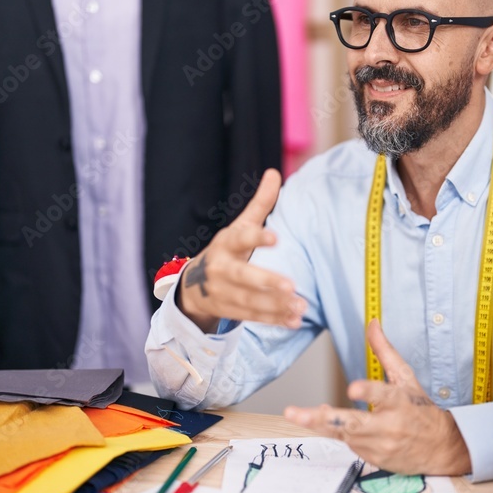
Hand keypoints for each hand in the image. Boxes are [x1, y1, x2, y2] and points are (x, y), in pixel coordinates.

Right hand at [177, 169, 306, 332]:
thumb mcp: (238, 227)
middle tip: (291, 285)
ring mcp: (223, 293)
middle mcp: (221, 269)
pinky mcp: (230, 311)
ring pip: (250, 301)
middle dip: (266, 282)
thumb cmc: (226, 250)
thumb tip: (274, 172)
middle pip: (243, 277)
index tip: (275, 237)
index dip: (257, 238)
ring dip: (275, 306)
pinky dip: (274, 320)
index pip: (241, 239)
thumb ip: (259, 204)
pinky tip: (294, 320)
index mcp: (226, 244)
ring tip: (300, 305)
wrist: (192, 286)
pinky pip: (253, 317)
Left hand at [284, 320, 471, 475]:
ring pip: (344, 434)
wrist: (441, 448)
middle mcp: (389, 425)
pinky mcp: (375, 459)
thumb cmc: (420, 409)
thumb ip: (384, 351)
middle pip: (352, 422)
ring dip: (322, 424)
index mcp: (399, 401)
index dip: (367, 392)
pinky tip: (334, 424)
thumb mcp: (405, 377)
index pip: (382, 394)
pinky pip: (349, 445)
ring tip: (299, 415)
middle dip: (321, 418)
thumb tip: (372, 323)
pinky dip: (339, 433)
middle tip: (294, 413)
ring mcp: (381, 445)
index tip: (352, 389)